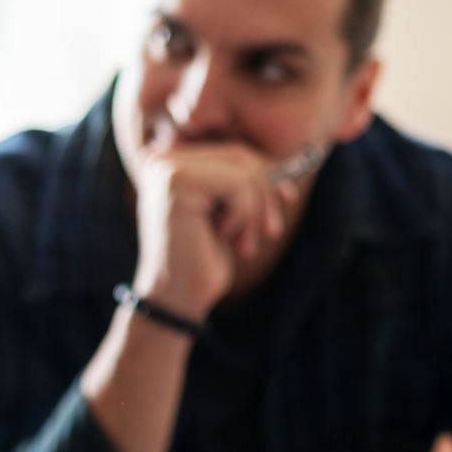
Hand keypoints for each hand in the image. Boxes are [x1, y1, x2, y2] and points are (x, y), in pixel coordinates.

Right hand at [132, 145, 303, 318]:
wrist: (178, 299)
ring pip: (243, 171)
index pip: (234, 153)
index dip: (267, 176)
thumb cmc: (203, 260)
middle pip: (241, 157)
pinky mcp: (177, 183)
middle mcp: (163, 159)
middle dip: (265, 196)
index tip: (287, 198)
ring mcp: (167, 168)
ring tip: (243, 243)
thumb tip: (286, 167)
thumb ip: (247, 185)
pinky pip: (238, 185)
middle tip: (271, 231)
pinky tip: (225, 239)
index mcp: (172, 162)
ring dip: (255, 212)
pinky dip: (244, 216)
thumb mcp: (231, 215)